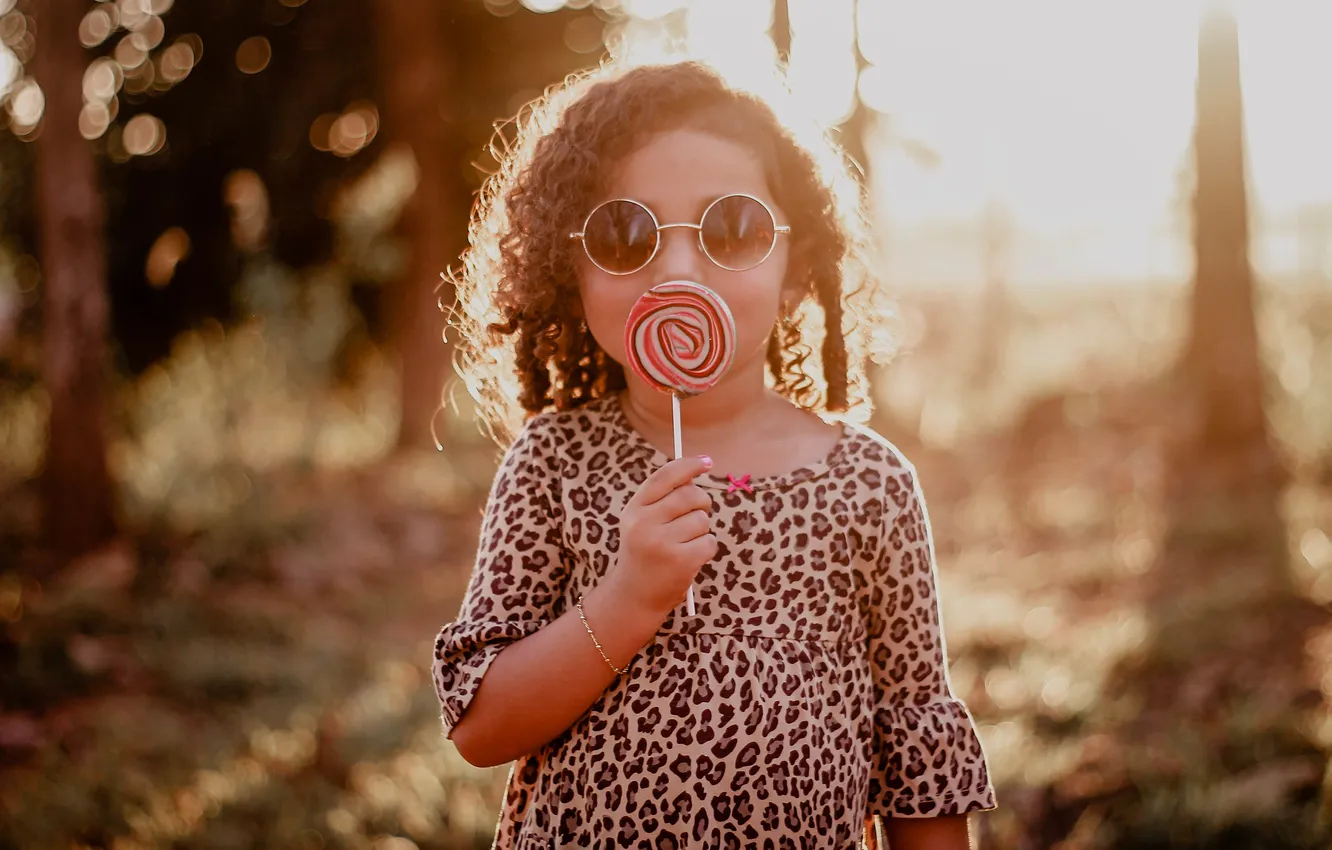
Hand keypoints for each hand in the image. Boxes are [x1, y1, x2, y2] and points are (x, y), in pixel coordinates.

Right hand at [607, 455, 716, 617]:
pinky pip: (709, 542)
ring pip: (702, 520)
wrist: (634, 596)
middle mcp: (644, 524)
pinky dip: (705, 548)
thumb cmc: (644, 552)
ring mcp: (662, 543)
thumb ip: (662, 498)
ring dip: (701, 530)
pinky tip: (690, 557)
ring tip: (684, 543)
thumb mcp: (641, 522)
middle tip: (697, 514)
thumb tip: (694, 470)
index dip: (688, 465)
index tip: (706, 462)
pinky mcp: (681, 561)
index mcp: (634, 509)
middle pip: (690, 495)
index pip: (664, 477)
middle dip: (701, 503)